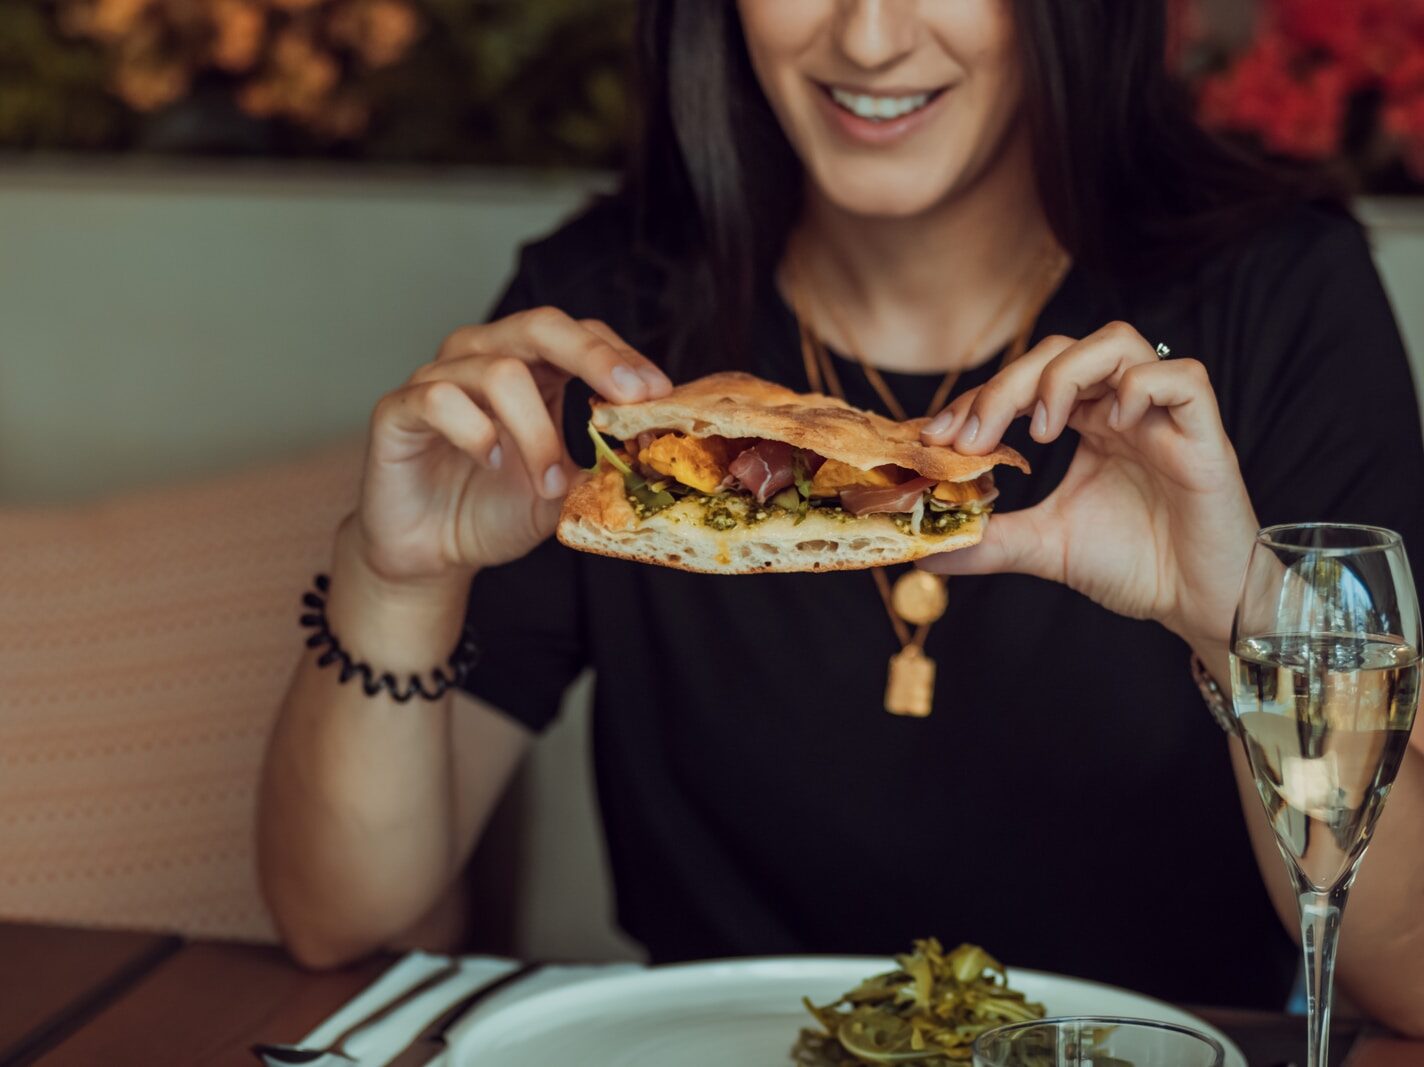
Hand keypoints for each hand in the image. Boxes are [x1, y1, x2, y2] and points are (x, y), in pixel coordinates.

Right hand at [354, 307, 671, 583]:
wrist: (431, 551)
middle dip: (594, 358)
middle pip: (542, 326)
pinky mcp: (398, 408)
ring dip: (537, 433)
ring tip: (548, 482)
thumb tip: (649, 450)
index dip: (621, 356)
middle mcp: (482, 357)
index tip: (659, 393)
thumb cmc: (494, 509)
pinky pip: (441, 399)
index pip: (581, 335)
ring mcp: (437, 378)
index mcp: (530, 367)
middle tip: (630, 398)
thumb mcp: (562, 489)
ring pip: (500, 371)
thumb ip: (597, 464)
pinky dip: (477, 432)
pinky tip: (490, 461)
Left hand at [918, 322, 1257, 653]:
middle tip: (973, 437)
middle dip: (1007, 384)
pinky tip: (1113, 427)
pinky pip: (1182, 375)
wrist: (1199, 602)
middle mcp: (1121, 406)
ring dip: (1065, 376)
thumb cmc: (1136, 565)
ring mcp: (1163, 414)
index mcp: (1087, 422)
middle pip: (1061, 350)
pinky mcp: (1206, 432)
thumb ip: (991, 540)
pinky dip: (1140, 388)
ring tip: (1043, 430)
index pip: (1026, 380)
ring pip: (1117, 342)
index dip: (978, 397)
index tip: (937, 436)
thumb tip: (927, 550)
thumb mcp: (1045, 547)